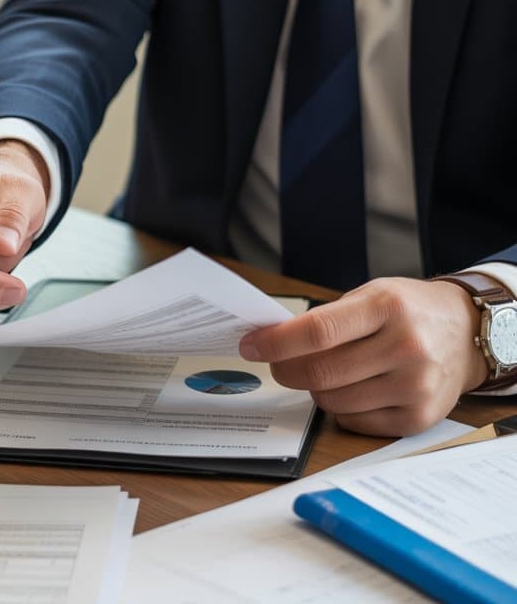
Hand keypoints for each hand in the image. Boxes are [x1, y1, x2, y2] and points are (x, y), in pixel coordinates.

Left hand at [239, 278, 488, 436]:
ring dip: (314, 389)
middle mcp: (406, 347)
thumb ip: (325, 319)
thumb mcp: (371, 296)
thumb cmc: (407, 311)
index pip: (317, 332)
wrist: (467, 333)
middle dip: (284, 371)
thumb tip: (269, 342)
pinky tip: (354, 389)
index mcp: (387, 308)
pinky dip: (341, 409)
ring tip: (326, 373)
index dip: (275, 343)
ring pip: (332, 401)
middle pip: (320, 373)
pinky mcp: (418, 417)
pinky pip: (354, 422)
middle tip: (277, 365)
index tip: (250, 346)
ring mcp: (415, 386)